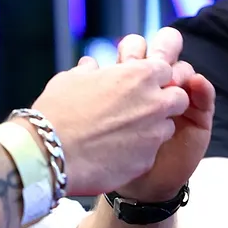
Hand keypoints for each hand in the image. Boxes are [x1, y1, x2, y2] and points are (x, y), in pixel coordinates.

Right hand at [25, 55, 187, 197]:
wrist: (48, 153)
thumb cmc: (56, 111)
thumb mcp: (70, 80)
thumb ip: (89, 72)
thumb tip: (91, 66)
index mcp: (138, 75)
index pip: (167, 69)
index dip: (154, 77)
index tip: (140, 85)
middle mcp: (154, 102)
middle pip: (179, 98)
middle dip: (165, 102)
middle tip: (141, 109)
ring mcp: (153, 133)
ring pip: (167, 127)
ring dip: (153, 128)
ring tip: (124, 133)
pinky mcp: (147, 160)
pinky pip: (151, 152)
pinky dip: (138, 151)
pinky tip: (115, 153)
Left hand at [109, 28, 214, 202]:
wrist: (134, 185)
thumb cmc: (108, 150)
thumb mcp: (99, 117)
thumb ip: (97, 92)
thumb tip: (88, 64)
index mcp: (131, 78)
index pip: (137, 49)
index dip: (132, 50)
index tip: (124, 60)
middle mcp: (157, 85)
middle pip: (165, 50)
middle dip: (162, 47)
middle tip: (153, 60)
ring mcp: (179, 97)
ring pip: (184, 69)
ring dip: (179, 69)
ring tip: (171, 80)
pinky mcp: (198, 115)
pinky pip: (205, 96)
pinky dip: (202, 88)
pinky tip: (196, 85)